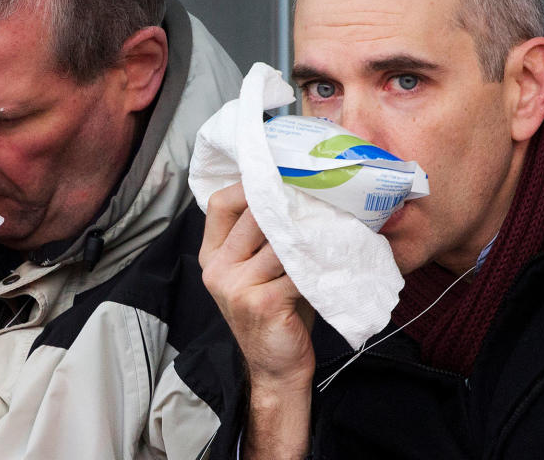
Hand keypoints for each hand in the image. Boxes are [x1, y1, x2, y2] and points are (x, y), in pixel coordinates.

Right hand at [199, 183, 313, 458]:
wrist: (276, 367)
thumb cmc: (275, 311)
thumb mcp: (259, 269)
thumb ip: (264, 236)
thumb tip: (298, 192)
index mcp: (211, 256)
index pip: (219, 204)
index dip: (248, 185)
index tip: (279, 175)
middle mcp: (217, 269)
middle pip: (251, 216)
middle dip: (286, 204)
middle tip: (317, 191)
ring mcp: (236, 287)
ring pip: (278, 241)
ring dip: (308, 231)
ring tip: (332, 220)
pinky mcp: (262, 302)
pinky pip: (295, 268)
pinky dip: (317, 260)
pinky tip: (332, 255)